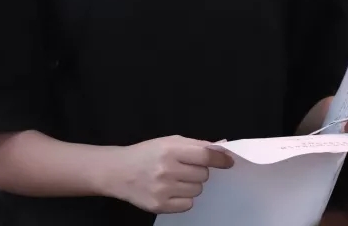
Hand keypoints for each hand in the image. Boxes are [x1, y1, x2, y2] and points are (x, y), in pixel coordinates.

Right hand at [112, 135, 233, 213]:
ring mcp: (163, 190)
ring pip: (197, 190)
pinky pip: (188, 204)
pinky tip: (172, 190)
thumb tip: (221, 148)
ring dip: (192, 184)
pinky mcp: (160, 206)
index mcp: (170, 150)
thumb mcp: (169, 142)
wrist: (118, 172)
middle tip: (185, 168)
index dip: (220, 159)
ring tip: (176, 179)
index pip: (205, 156)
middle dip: (198, 171)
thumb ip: (195, 145)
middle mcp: (167, 170)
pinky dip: (184, 198)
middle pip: (203, 175)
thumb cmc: (146, 154)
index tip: (229, 161)